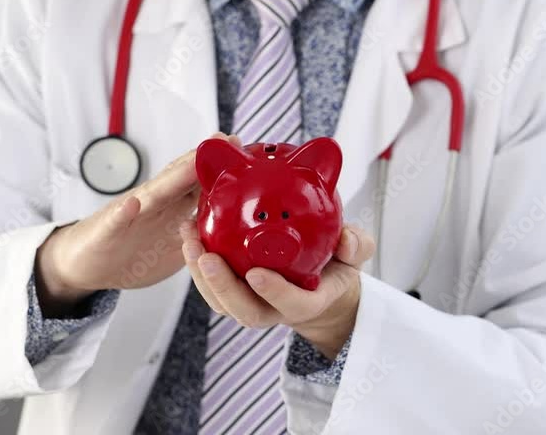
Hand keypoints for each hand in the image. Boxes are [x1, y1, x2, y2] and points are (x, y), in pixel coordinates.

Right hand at [35, 133, 240, 317]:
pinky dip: (123, 212)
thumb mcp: (174, 241)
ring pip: (153, 192)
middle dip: (202, 158)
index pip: (198, 182)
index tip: (244, 150)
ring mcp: (130, 214)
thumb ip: (201, 229)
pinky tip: (131, 204)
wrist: (86, 264)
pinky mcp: (108, 230)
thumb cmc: (132, 249)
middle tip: (225, 139)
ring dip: (171, 176)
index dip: (221, 167)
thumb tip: (238, 228)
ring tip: (190, 161)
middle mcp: (152, 203)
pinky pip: (116, 221)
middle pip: (180, 177)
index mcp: (171, 206)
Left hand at [182, 222, 374, 358]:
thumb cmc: (335, 266)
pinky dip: (196, 264)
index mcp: (307, 301)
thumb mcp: (354, 253)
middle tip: (207, 257)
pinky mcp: (232, 293)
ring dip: (201, 275)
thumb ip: (356, 246)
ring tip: (189, 239)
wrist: (318, 282)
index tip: (257, 273)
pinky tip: (189, 233)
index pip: (292, 304)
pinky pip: (211, 287)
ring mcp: (251, 303)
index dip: (274, 292)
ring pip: (221, 302)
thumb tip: (347, 240)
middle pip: (245, 311)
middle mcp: (275, 309)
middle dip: (223, 288)